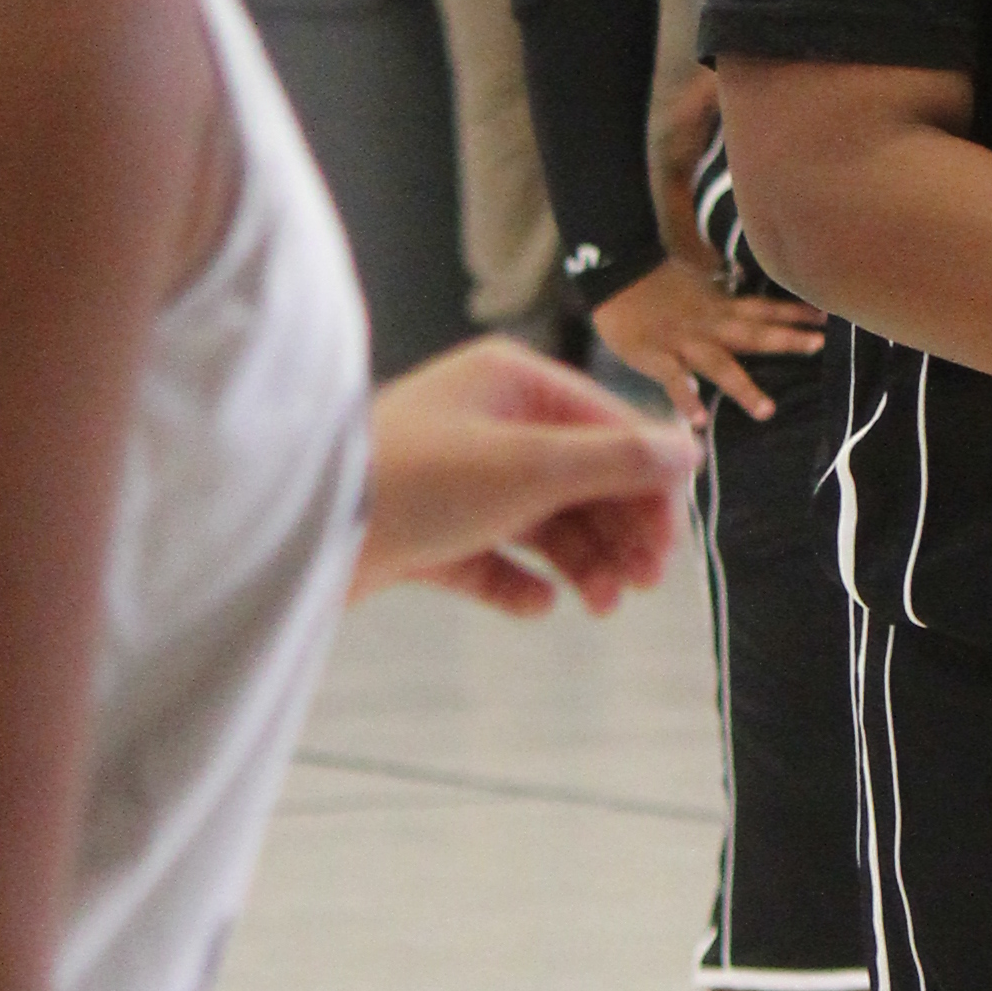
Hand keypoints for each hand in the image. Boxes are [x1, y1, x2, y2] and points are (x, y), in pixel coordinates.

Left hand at [356, 336, 694, 612]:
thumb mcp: (532, 467)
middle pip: (581, 479)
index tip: (668, 546)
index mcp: (512, 384)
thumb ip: (617, 459)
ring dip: (581, 563)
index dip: (647, 487)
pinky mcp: (428, 530)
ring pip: (543, 522)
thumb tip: (689, 447)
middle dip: (615, 533)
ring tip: (598, 606)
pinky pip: (493, 557)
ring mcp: (456, 478)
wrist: (302, 531)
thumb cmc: (414, 480)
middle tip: (640, 586)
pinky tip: (538, 604)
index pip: (608, 428)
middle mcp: (486, 423)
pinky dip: (521, 582)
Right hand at [593, 255, 825, 430]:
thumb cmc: (653, 282)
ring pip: (718, 364)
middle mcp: (709, 325)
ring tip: (766, 411)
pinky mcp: (654, 356)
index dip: (795, 312)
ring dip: (743, 387)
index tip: (828, 316)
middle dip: (785, 340)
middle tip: (818, 346)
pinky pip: (672, 381)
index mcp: (719, 308)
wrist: (613, 272)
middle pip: (753, 333)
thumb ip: (720, 291)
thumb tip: (741, 277)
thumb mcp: (695, 282)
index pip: (764, 308)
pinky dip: (685, 400)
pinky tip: (699, 421)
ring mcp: (683, 342)